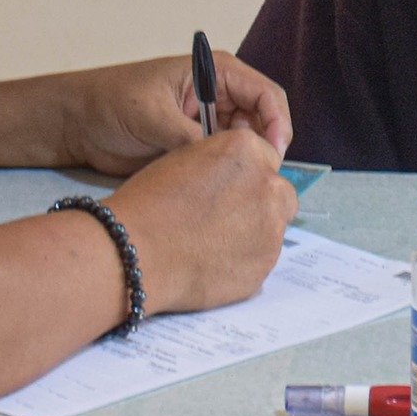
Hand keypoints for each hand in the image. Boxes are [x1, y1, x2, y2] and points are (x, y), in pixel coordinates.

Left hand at [59, 51, 292, 176]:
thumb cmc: (111, 102)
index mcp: (215, 72)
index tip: (274, 153)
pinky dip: (229, 173)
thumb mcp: (154, 117)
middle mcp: (218, 95)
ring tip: (241, 186)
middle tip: (260, 177)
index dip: (277, 123)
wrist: (79, 123)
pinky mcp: (197, 145)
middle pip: (263, 121)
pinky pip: (224, 160)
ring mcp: (208, 122)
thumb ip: (190, 137)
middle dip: (266, 147)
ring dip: (248, 162)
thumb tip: (222, 162)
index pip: (265, 94)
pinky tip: (225, 190)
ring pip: (247, 144)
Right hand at [107, 128, 296, 311]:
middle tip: (225, 217)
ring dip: (254, 231)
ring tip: (213, 242)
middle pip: (278, 191)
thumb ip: (221, 163)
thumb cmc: (148, 203)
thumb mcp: (184, 159)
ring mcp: (272, 227)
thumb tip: (233, 175)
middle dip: (259, 202)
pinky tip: (213, 261)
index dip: (245, 174)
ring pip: (274, 226)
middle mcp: (269, 185)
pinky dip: (246, 259)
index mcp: (246, 150)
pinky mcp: (266, 264)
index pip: (265, 156)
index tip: (230, 188)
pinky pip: (263, 258)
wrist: (138, 252)